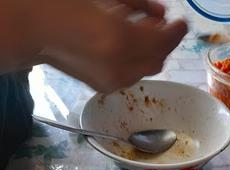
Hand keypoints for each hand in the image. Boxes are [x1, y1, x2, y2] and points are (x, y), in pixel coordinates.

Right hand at [1, 0, 187, 91]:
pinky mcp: (104, 87)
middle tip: (164, 26)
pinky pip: (132, 76)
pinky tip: (128, 45)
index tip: (181, 21)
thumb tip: (160, 13)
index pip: (163, 40)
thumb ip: (139, 4)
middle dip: (165, 43)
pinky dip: (137, 61)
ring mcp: (111, 80)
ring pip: (147, 70)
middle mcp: (119, 65)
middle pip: (158, 59)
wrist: (33, 28)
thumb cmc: (65, 4)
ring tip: (144, 33)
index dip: (176, 31)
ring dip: (152, 53)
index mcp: (120, 38)